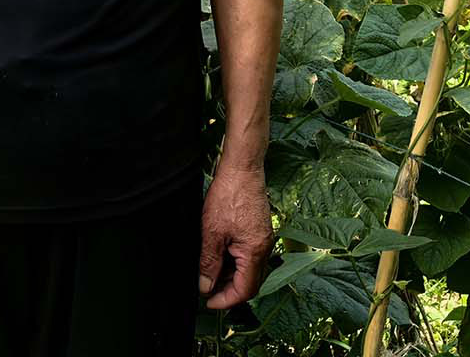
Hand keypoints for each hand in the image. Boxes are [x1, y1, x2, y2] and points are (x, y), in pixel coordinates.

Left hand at [199, 161, 273, 309]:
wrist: (242, 167)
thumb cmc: (229, 194)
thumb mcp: (211, 232)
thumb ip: (209, 263)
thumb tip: (205, 286)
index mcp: (255, 251)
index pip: (245, 290)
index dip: (226, 300)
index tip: (208, 302)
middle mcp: (264, 247)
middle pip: (248, 281)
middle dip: (226, 288)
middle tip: (205, 287)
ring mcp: (263, 238)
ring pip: (247, 268)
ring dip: (229, 273)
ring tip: (208, 270)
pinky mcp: (258, 229)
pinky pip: (248, 253)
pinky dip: (233, 259)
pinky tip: (218, 253)